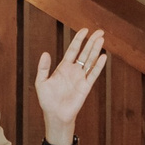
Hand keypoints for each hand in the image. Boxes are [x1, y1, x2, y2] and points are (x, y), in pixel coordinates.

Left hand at [34, 28, 107, 144]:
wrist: (55, 115)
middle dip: (92, 42)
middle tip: (100, 31)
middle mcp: (74, 70)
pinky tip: (103, 57)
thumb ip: (43, 68)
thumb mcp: (41, 82)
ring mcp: (81, 78)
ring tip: (102, 39)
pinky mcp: (85, 87)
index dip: (79, 39)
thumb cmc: (47, 99)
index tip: (85, 30)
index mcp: (63, 67)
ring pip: (90, 61)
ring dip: (96, 50)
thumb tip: (45, 53)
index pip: (73, 50)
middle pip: (85, 52)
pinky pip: (93, 74)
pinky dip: (98, 66)